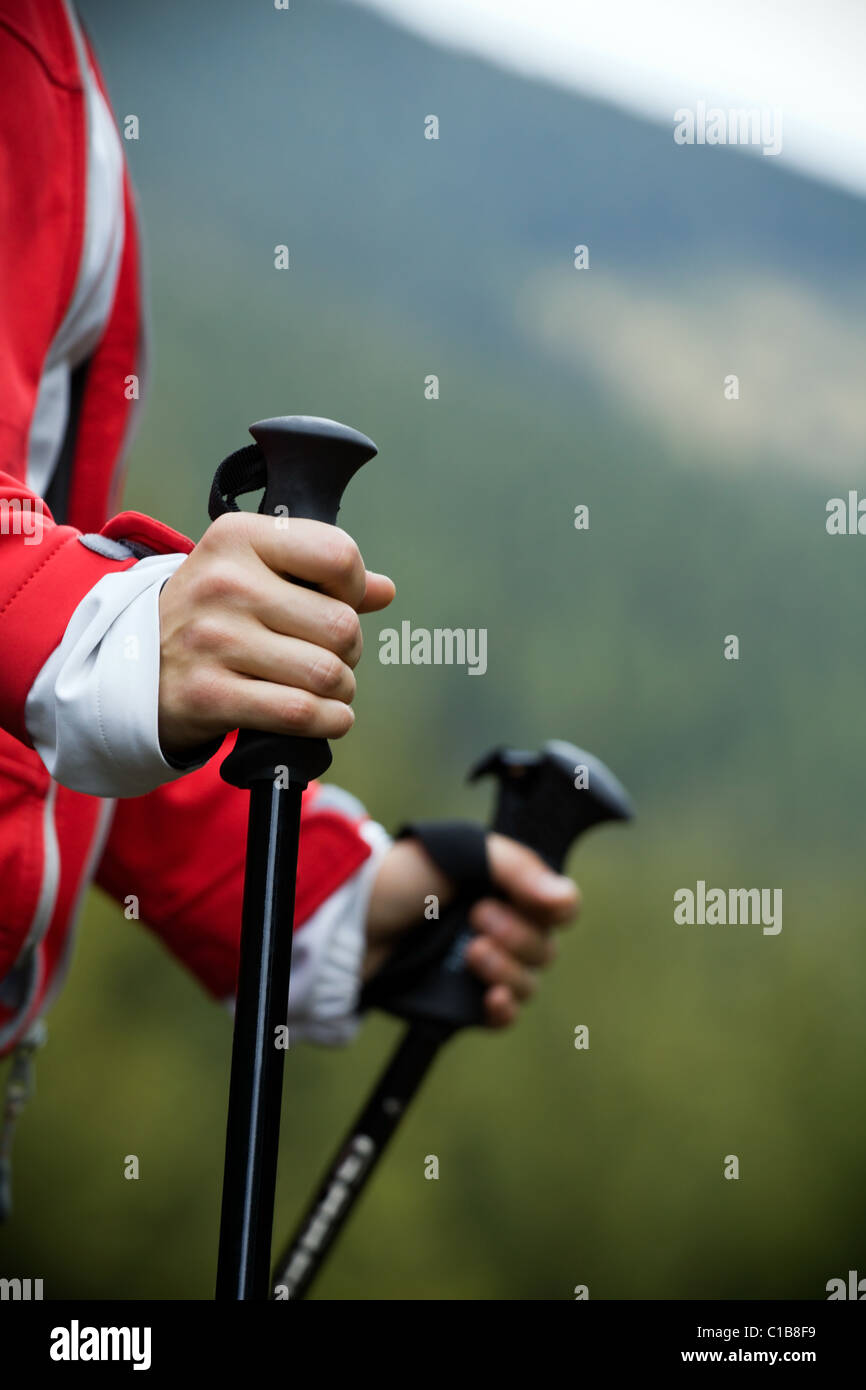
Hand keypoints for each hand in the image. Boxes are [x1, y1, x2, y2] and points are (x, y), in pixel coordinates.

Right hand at [157, 512, 394, 756]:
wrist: (132, 665)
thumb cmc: (211, 614)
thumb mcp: (253, 572)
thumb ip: (319, 574)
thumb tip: (384, 590)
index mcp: (237, 538)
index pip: (338, 555)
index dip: (355, 588)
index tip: (339, 603)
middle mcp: (223, 583)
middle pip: (341, 625)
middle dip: (350, 650)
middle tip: (330, 656)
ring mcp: (212, 641)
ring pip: (326, 673)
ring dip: (341, 690)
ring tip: (326, 687)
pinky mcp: (207, 695)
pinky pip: (300, 712)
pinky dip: (329, 721)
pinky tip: (329, 717)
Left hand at [365, 833, 578, 1026]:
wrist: (351, 921)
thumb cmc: (403, 877)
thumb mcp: (461, 852)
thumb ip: (516, 869)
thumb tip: (566, 899)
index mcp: (508, 887)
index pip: (559, 907)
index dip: (553, 908)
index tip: (532, 900)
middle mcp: (502, 926)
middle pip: (545, 947)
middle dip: (517, 934)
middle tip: (477, 917)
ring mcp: (483, 964)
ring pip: (529, 983)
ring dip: (507, 969)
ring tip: (471, 953)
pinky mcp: (462, 998)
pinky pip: (503, 1016)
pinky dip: (504, 1010)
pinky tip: (491, 999)